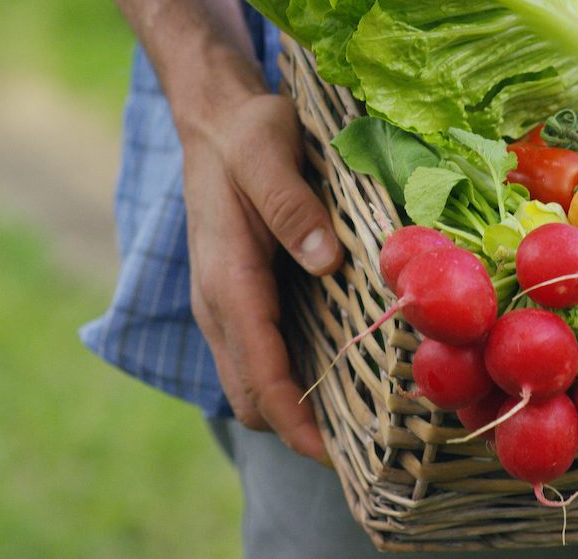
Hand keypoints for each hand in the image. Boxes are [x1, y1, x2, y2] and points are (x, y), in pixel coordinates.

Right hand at [182, 90, 341, 460]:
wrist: (214, 121)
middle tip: (364, 446)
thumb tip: (325, 261)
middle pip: (250, 396)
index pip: (258, 372)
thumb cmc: (245, 134)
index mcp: (226, 278)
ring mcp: (222, 304)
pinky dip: (286, 380)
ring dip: (292, 410)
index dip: (294, 422)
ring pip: (250, 382)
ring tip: (356, 421)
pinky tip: (334, 372)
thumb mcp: (267, 151)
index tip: (337, 456)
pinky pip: (256, 357)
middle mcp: (217, 303)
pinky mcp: (235, 297)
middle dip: (296, 431)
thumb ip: (290, 204)